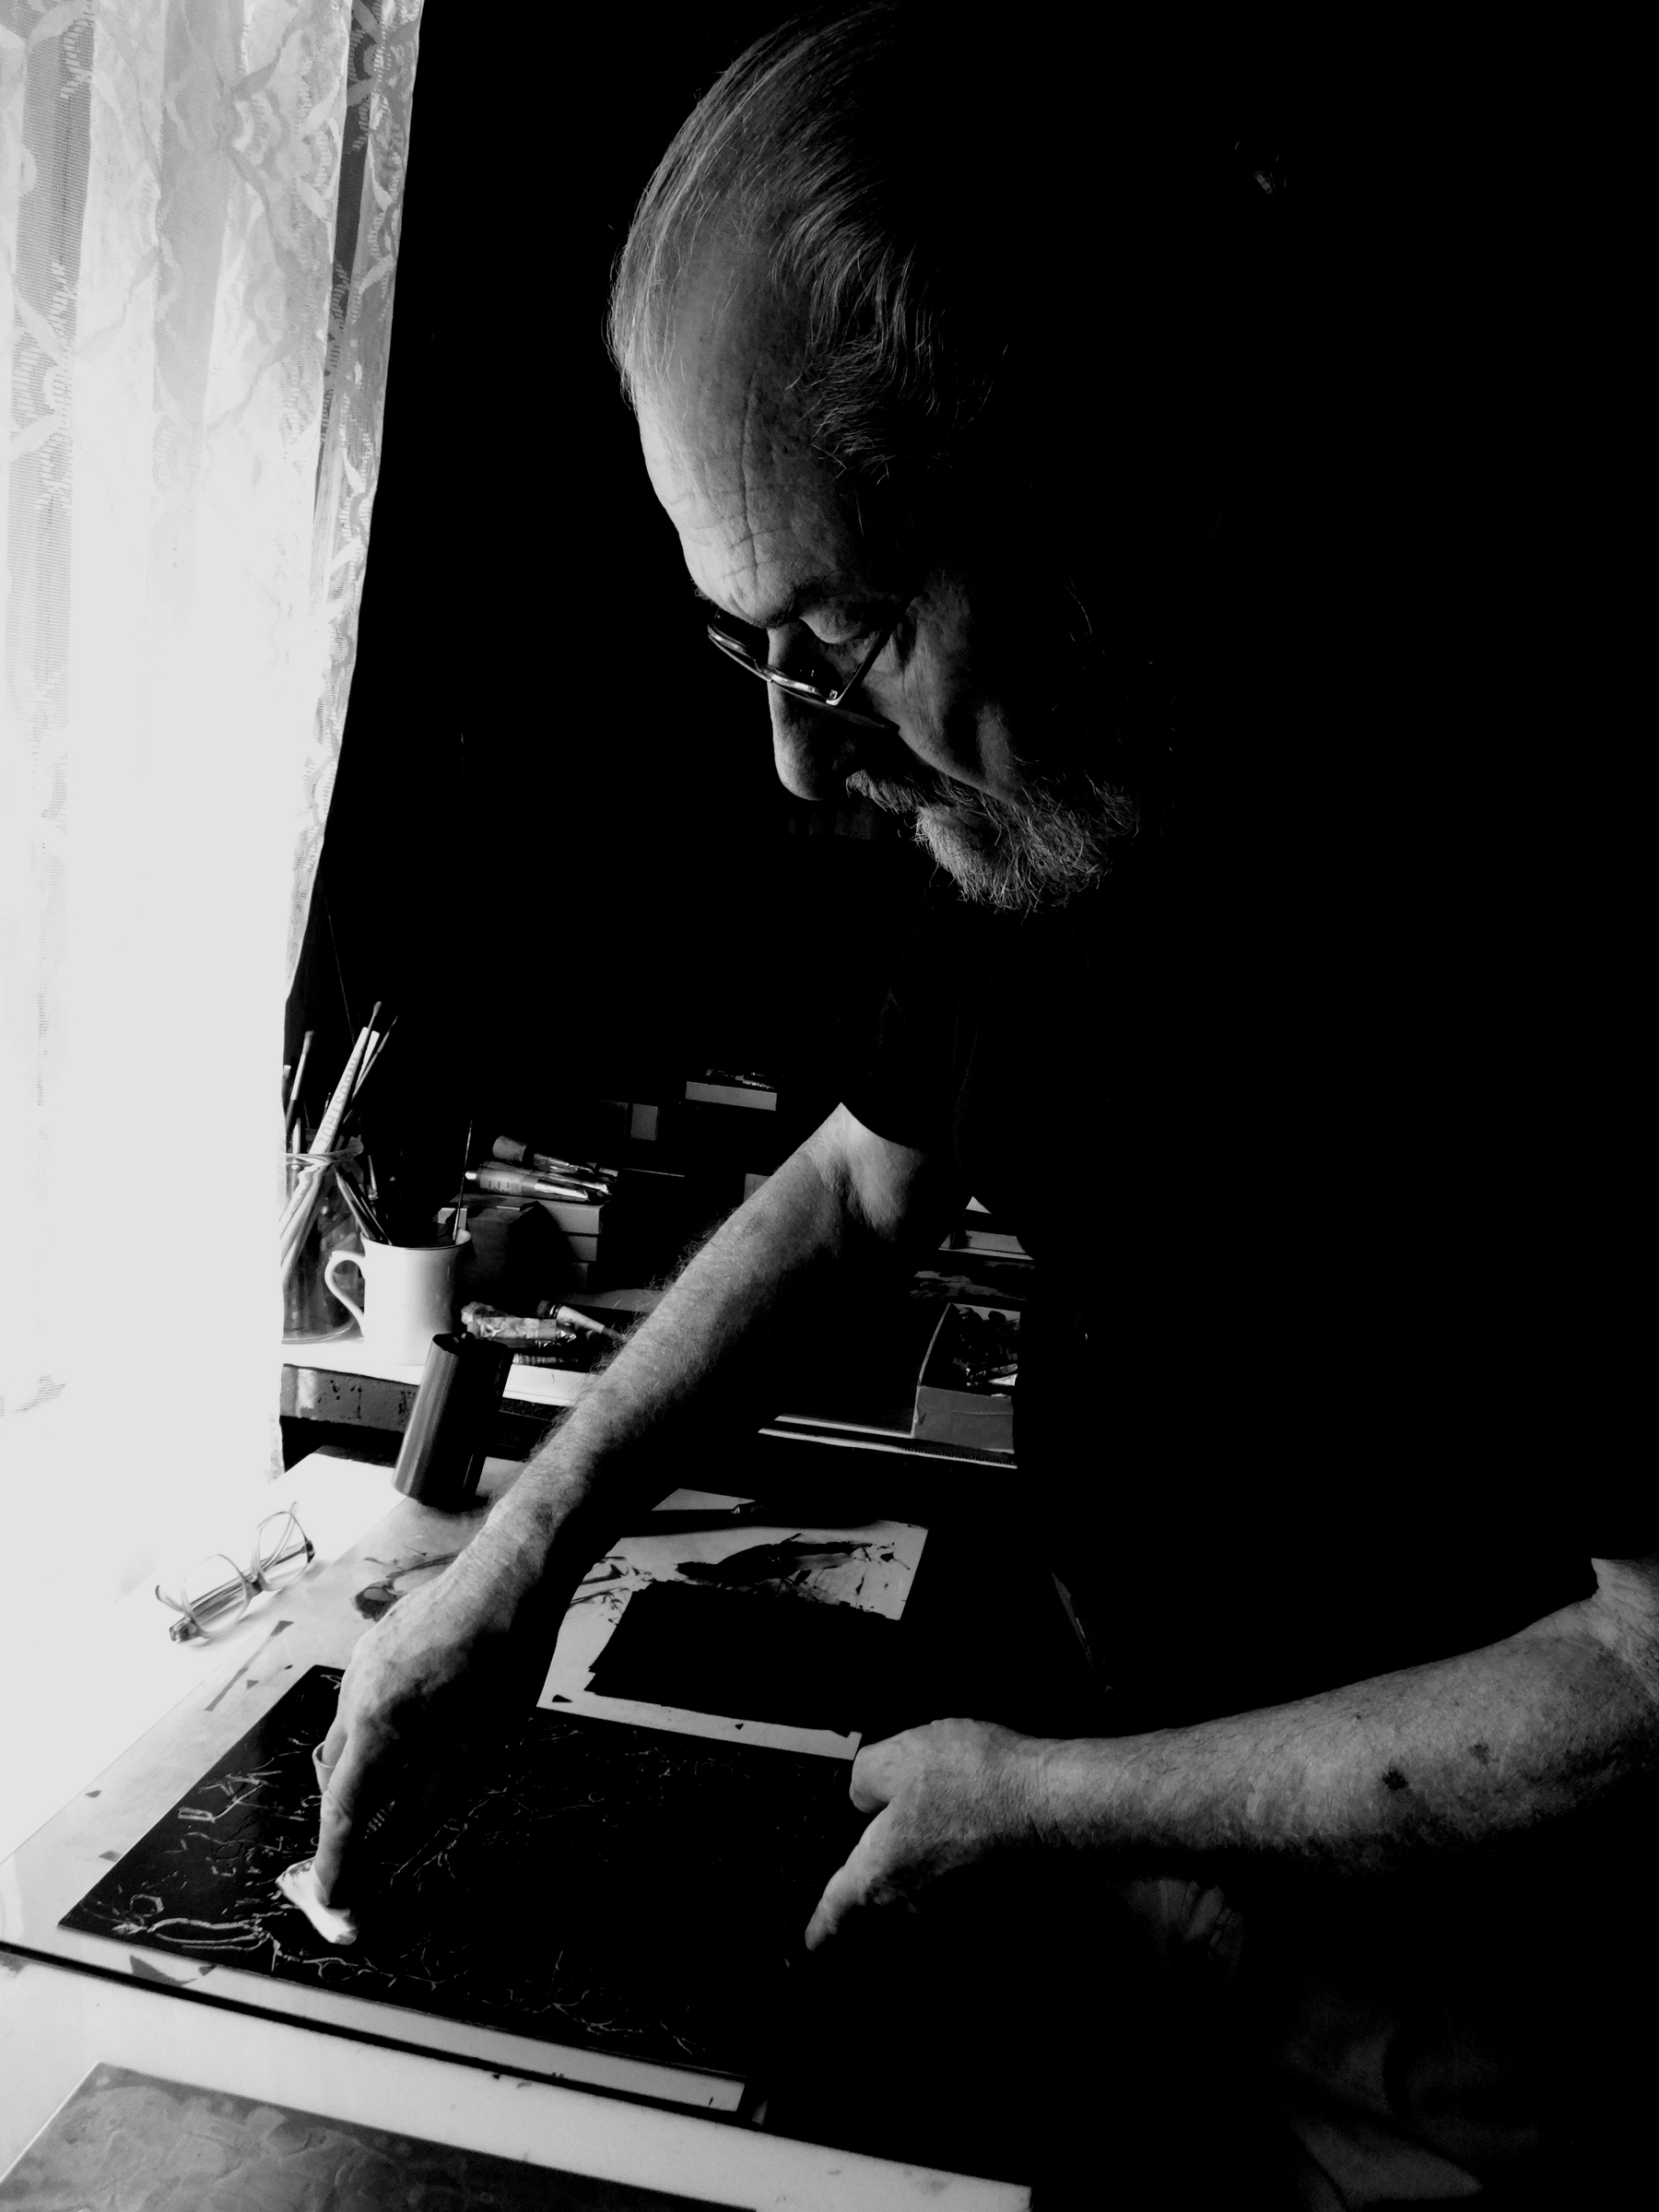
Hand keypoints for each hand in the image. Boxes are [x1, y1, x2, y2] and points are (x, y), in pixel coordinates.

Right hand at [311, 1537, 563, 1909]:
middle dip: (347, 1826)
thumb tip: (394, 1842)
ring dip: (360, 1780)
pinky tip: (409, 1740)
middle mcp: (356, 1695)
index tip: (333, 1900)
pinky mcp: (370, 1648)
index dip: (336, 1864)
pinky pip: (356, 1708)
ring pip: (342, 1743)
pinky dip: (369, 1739)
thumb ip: (429, 1800)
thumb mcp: (481, 1745)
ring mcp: (359, 1667)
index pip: (344, 1813)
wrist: (510, 1574)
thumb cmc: (507, 1657)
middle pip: (335, 1782)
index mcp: (382, 1726)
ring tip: (393, 1805)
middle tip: (367, 1864)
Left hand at [805, 1717, 1044, 1949]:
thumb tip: (863, 1796)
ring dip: (912, 1896)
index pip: (836, 1912)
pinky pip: (954, 1905)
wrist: (1047, 1805)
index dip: (820, 1927)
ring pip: (916, 1912)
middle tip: (859, 1899)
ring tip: (917, 1865)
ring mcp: (952, 1911)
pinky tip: (962, 1857)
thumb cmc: (975, 1782)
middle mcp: (912, 1905)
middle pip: (876, 1916)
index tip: (811, 1941)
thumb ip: (863, 1779)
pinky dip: (951, 1889)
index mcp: (878, 1873)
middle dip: (867, 1908)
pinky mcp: (987, 1907)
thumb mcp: (898, 1755)